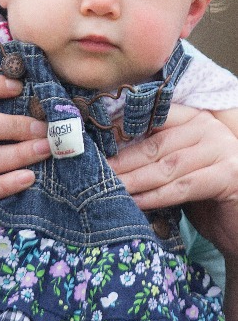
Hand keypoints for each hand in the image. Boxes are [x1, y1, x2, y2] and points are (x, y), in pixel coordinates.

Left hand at [108, 104, 237, 256]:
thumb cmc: (205, 194)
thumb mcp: (178, 166)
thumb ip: (154, 154)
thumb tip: (107, 153)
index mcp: (193, 118)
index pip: (151, 118)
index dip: (121, 130)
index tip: (95, 143)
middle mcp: (208, 128)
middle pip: (155, 144)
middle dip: (122, 160)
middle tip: (96, 171)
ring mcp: (221, 149)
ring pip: (167, 166)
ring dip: (135, 179)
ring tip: (110, 187)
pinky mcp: (228, 176)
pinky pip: (183, 186)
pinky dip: (156, 196)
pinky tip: (136, 202)